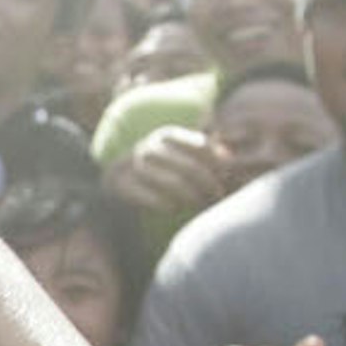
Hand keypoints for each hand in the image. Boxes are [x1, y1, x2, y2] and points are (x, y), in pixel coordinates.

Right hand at [105, 124, 224, 217]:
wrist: (116, 178)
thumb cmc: (159, 168)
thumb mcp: (179, 154)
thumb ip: (204, 155)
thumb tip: (228, 158)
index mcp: (167, 135)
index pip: (201, 147)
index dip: (218, 165)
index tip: (227, 177)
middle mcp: (150, 147)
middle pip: (189, 167)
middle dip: (208, 184)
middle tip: (218, 195)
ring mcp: (134, 165)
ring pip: (173, 183)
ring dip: (192, 197)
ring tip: (200, 204)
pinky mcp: (122, 185)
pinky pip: (153, 199)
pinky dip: (168, 206)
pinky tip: (175, 209)